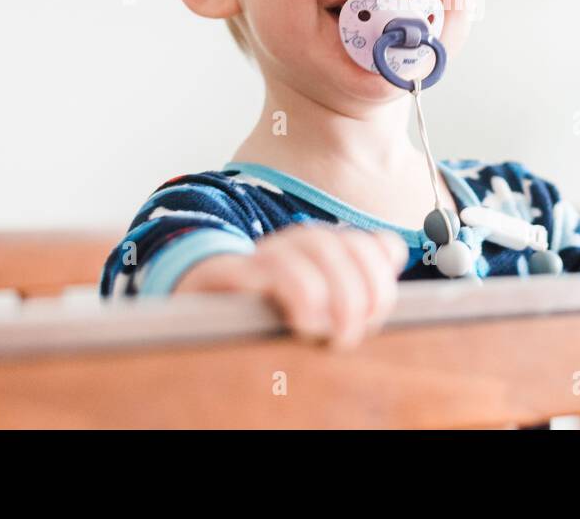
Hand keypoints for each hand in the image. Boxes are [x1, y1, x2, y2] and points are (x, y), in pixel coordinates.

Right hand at [172, 222, 408, 348]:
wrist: (188, 316)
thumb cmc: (260, 317)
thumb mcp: (313, 306)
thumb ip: (353, 280)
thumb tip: (391, 251)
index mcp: (320, 253)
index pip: (367, 245)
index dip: (380, 275)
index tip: (379, 313)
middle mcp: (292, 246)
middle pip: (339, 245)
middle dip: (359, 290)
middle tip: (355, 331)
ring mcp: (260, 257)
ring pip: (311, 248)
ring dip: (334, 291)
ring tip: (335, 333)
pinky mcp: (227, 274)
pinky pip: (264, 268)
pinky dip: (294, 289)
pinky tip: (305, 320)